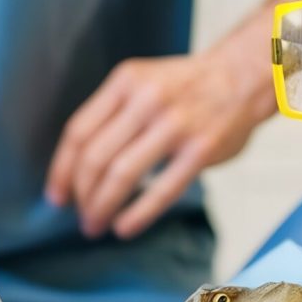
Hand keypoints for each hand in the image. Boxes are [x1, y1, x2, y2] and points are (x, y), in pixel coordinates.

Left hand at [45, 26, 275, 239]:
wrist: (245, 74)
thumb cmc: (191, 87)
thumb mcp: (146, 82)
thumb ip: (117, 113)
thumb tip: (84, 167)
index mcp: (126, 81)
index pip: (79, 132)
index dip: (62, 170)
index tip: (56, 197)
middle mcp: (147, 100)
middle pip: (96, 157)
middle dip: (82, 196)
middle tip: (81, 218)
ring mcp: (175, 124)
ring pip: (122, 174)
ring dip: (103, 207)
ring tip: (98, 226)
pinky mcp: (201, 149)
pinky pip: (162, 189)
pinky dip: (138, 214)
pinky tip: (125, 227)